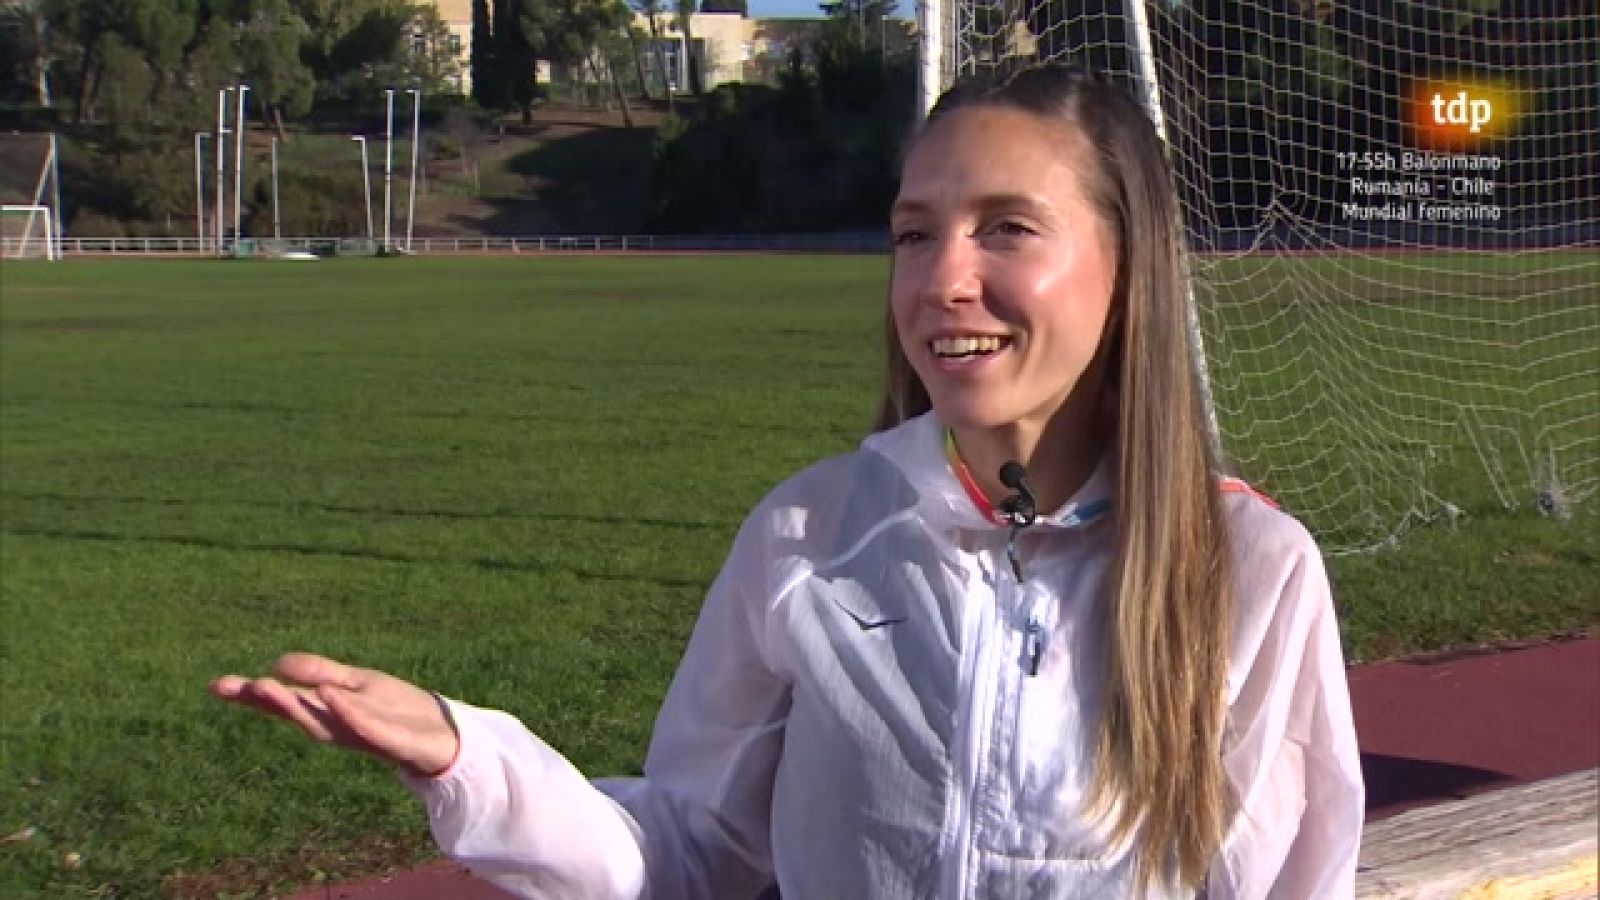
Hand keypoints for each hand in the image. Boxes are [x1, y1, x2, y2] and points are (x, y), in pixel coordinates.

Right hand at [211, 653, 459, 778]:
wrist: (442, 730)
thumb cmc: (394, 708)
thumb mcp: (354, 682)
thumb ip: (319, 673)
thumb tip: (278, 664)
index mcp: (326, 712)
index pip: (284, 702)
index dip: (252, 695)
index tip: (217, 686)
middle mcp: (337, 726)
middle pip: (297, 714)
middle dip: (268, 701)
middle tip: (240, 687)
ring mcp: (362, 734)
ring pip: (325, 723)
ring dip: (297, 706)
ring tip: (269, 686)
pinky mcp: (391, 741)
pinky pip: (367, 727)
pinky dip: (348, 712)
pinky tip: (330, 695)